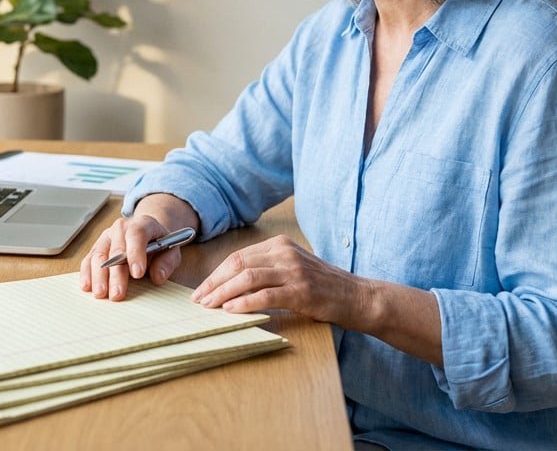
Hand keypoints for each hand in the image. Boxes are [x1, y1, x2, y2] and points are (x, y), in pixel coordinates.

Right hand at [79, 214, 183, 300]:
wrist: (147, 233)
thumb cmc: (158, 244)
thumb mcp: (171, 251)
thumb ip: (167, 263)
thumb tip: (158, 276)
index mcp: (142, 224)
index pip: (137, 234)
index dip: (136, 254)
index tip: (137, 274)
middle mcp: (121, 227)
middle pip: (116, 249)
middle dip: (116, 274)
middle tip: (117, 294)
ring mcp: (107, 237)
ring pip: (99, 255)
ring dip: (99, 276)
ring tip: (101, 294)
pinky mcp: (97, 247)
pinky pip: (88, 259)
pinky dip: (87, 273)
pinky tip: (87, 286)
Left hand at [191, 234, 366, 322]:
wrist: (357, 296)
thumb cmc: (323, 287)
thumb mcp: (293, 269)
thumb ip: (267, 271)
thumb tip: (231, 285)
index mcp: (280, 245)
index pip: (238, 256)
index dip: (216, 274)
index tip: (202, 289)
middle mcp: (285, 253)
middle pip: (238, 263)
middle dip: (214, 283)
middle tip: (199, 299)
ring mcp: (294, 271)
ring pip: (247, 277)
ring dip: (223, 293)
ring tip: (210, 306)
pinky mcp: (301, 290)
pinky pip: (265, 295)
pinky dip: (244, 302)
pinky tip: (231, 310)